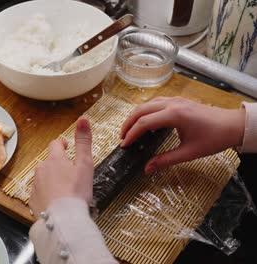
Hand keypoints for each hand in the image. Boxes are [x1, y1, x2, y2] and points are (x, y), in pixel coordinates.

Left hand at [29, 118, 93, 216]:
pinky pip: (40, 193)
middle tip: (70, 174)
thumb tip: (83, 119)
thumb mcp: (85, 164)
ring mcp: (35, 185)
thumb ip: (84, 141)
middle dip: (57, 165)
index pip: (55, 144)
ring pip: (43, 178)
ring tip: (64, 191)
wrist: (62, 218)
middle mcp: (41, 169)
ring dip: (52, 180)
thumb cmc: (76, 192)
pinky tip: (56, 202)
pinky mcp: (33, 200)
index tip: (66, 147)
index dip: (62, 145)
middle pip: (49, 162)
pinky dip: (47, 195)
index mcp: (55, 159)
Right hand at [120, 96, 245, 174]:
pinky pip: (155, 102)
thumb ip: (165, 160)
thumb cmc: (214, 139)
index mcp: (174, 115)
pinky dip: (146, 111)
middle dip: (128, 123)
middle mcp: (172, 104)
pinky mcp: (178, 101)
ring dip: (136, 116)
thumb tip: (147, 169)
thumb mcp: (189, 153)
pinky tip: (145, 121)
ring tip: (130, 130)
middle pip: (141, 110)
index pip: (144, 122)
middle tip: (122, 138)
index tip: (124, 145)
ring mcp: (175, 100)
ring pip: (147, 104)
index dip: (131, 134)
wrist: (233, 125)